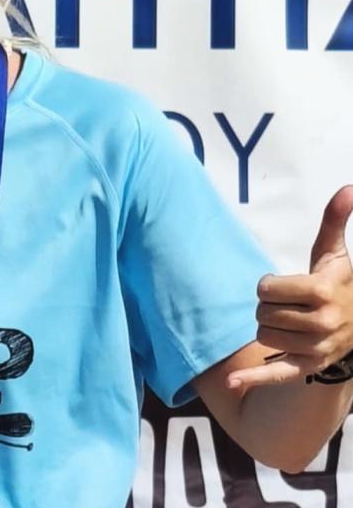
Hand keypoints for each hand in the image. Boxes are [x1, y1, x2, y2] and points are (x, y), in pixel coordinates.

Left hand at [228, 186, 352, 388]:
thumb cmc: (339, 283)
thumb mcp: (335, 254)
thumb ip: (334, 223)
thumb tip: (347, 188)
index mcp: (323, 290)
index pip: (265, 289)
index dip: (269, 286)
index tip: (286, 286)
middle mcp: (322, 321)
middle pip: (261, 313)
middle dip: (268, 306)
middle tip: (290, 305)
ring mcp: (317, 347)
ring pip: (263, 335)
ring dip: (269, 327)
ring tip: (292, 322)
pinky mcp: (308, 367)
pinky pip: (275, 374)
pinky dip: (252, 379)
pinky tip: (230, 382)